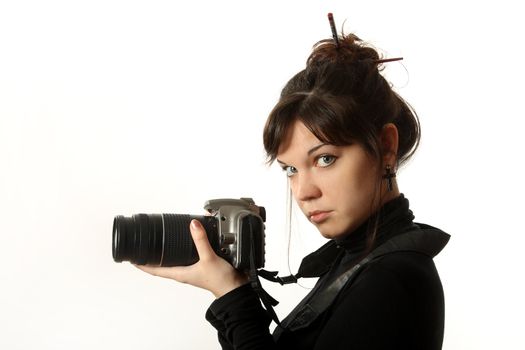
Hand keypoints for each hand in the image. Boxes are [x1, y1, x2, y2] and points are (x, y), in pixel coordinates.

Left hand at [134, 219, 248, 297]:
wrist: (235, 288)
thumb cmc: (220, 280)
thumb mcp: (208, 258)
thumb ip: (201, 240)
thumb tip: (192, 225)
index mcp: (180, 273)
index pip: (154, 271)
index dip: (142, 265)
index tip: (131, 258)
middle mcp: (184, 272)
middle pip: (161, 266)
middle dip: (151, 258)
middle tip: (141, 248)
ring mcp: (192, 270)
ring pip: (173, 262)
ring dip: (165, 254)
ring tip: (157, 244)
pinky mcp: (201, 266)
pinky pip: (186, 258)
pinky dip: (181, 251)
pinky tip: (184, 244)